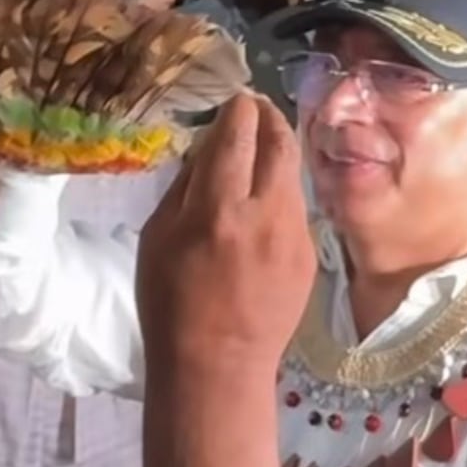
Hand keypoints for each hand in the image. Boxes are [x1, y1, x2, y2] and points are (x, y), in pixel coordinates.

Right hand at [136, 94, 314, 381]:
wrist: (217, 366)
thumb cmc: (171, 304)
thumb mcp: (157, 238)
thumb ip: (185, 187)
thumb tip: (207, 148)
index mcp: (218, 210)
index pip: (237, 134)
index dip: (238, 108)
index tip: (235, 100)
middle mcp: (264, 215)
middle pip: (279, 141)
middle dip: (268, 116)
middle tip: (255, 109)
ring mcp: (295, 236)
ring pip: (292, 173)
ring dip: (276, 154)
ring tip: (257, 153)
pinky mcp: (309, 256)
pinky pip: (296, 209)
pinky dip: (279, 194)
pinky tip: (261, 208)